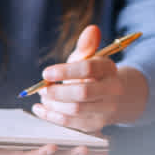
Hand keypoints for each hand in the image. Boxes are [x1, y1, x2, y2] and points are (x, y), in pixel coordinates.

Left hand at [31, 25, 148, 132]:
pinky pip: (71, 123)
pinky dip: (52, 117)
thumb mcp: (90, 58)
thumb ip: (87, 46)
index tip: (45, 73)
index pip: (88, 69)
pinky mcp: (96, 125)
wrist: (114, 97)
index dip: (64, 71)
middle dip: (57, 91)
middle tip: (42, 89)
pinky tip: (40, 110)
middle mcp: (112, 90)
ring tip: (43, 98)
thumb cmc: (94, 75)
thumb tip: (91, 29)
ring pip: (76, 110)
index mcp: (109, 69)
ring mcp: (106, 110)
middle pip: (83, 92)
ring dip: (53, 104)